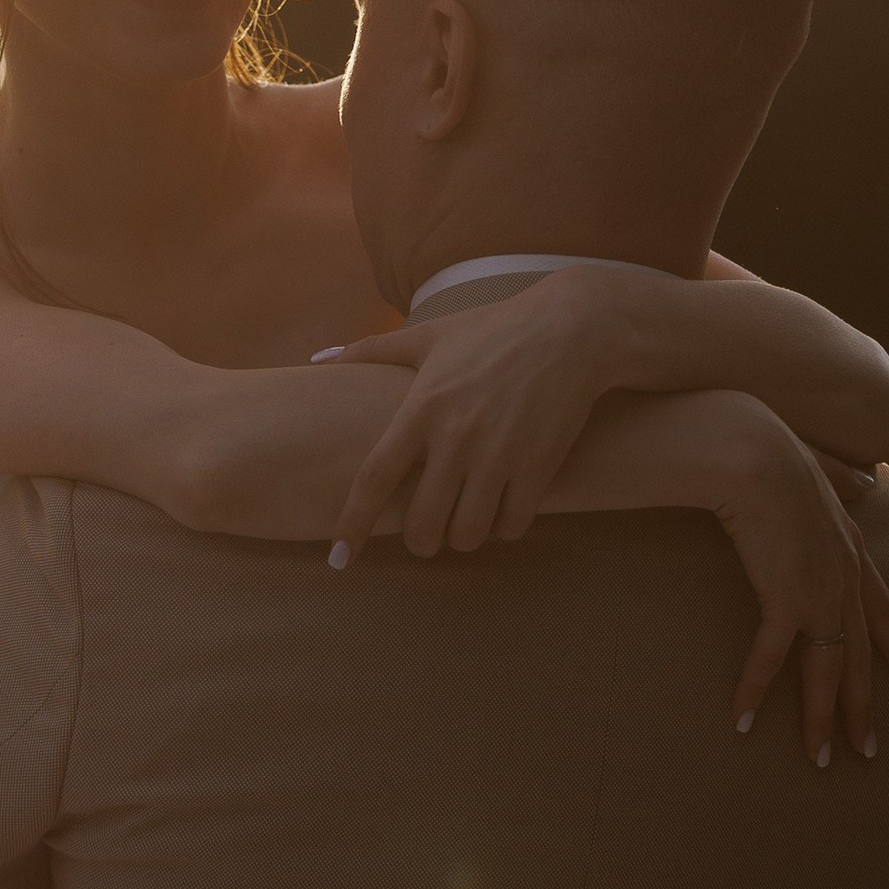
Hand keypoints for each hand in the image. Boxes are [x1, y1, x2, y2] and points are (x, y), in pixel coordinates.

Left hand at [321, 271, 622, 558]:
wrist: (571, 329)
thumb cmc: (494, 330)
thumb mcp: (429, 335)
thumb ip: (370, 350)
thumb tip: (318, 359)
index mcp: (421, 408)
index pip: (374, 479)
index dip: (352, 524)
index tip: (339, 559)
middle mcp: (456, 436)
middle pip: (422, 525)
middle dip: (420, 543)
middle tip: (426, 537)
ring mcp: (499, 453)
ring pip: (468, 534)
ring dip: (463, 537)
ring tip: (466, 523)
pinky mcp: (539, 465)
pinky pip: (512, 525)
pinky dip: (505, 528)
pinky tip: (504, 511)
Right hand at [706, 412, 888, 766]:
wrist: (749, 447)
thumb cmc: (770, 447)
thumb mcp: (814, 464)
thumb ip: (840, 474)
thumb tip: (866, 477)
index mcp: (849, 544)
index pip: (881, 604)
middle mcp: (843, 573)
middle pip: (858, 652)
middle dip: (862, 704)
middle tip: (866, 748)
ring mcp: (819, 588)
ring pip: (826, 667)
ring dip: (820, 717)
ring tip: (819, 758)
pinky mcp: (785, 595)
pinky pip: (771, 656)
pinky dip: (756, 688)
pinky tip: (743, 720)